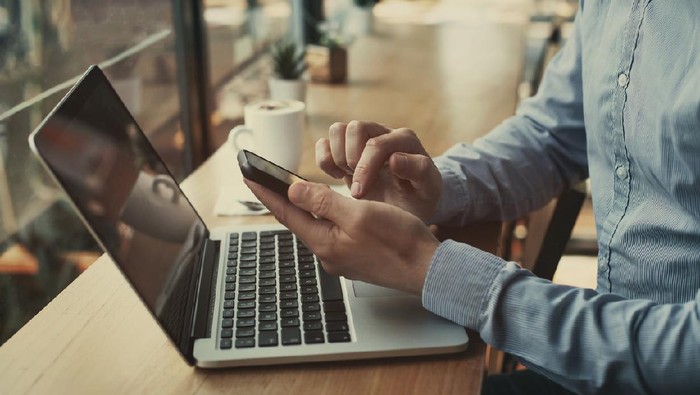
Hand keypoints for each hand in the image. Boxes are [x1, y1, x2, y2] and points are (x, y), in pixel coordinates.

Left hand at [244, 179, 439, 294]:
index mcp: (325, 242)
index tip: (249, 175)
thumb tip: (293, 191)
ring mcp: (341, 256)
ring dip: (301, 207)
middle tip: (263, 179)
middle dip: (279, 199)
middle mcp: (328, 252)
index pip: (286, 213)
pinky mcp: (354, 256)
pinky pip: (330, 231)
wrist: (426, 269)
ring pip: (314, 225)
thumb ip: (323, 202)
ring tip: (287, 189)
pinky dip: (321, 215)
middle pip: (296, 220)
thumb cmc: (399, 241)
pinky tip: (323, 208)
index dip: (266, 192)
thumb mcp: (359, 214)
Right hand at [315, 121, 442, 222]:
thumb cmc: (419, 198)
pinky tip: (338, 176)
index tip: (361, 194)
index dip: (365, 168)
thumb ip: (419, 171)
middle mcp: (383, 133)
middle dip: (351, 160)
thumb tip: (394, 158)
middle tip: (358, 186)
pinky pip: (324, 143)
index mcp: (406, 140)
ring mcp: (363, 139)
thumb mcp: (428, 189)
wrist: (408, 207)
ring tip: (349, 178)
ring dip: (337, 157)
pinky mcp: (346, 149)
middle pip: (354, 128)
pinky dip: (325, 160)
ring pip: (337, 130)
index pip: (377, 144)